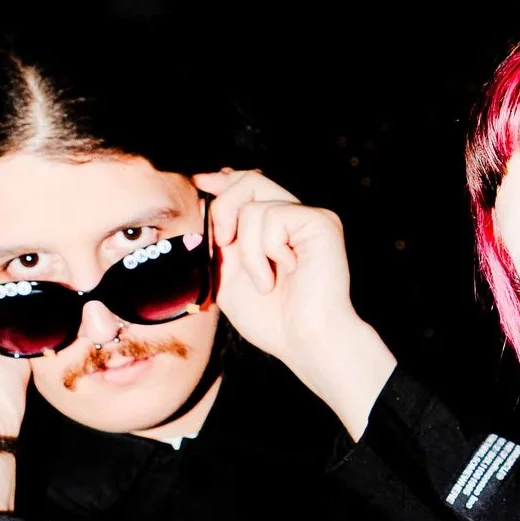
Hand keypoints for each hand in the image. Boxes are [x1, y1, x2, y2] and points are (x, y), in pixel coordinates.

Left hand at [197, 169, 394, 438]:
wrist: (304, 340)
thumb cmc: (271, 319)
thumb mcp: (228, 276)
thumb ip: (218, 242)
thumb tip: (203, 205)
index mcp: (275, 228)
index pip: (249, 185)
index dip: (223, 180)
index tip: (198, 182)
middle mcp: (295, 217)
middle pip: (250, 180)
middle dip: (224, 209)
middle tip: (223, 245)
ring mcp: (309, 217)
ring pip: (254, 205)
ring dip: (248, 251)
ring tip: (265, 282)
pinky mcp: (321, 221)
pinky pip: (272, 217)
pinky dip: (265, 250)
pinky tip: (285, 272)